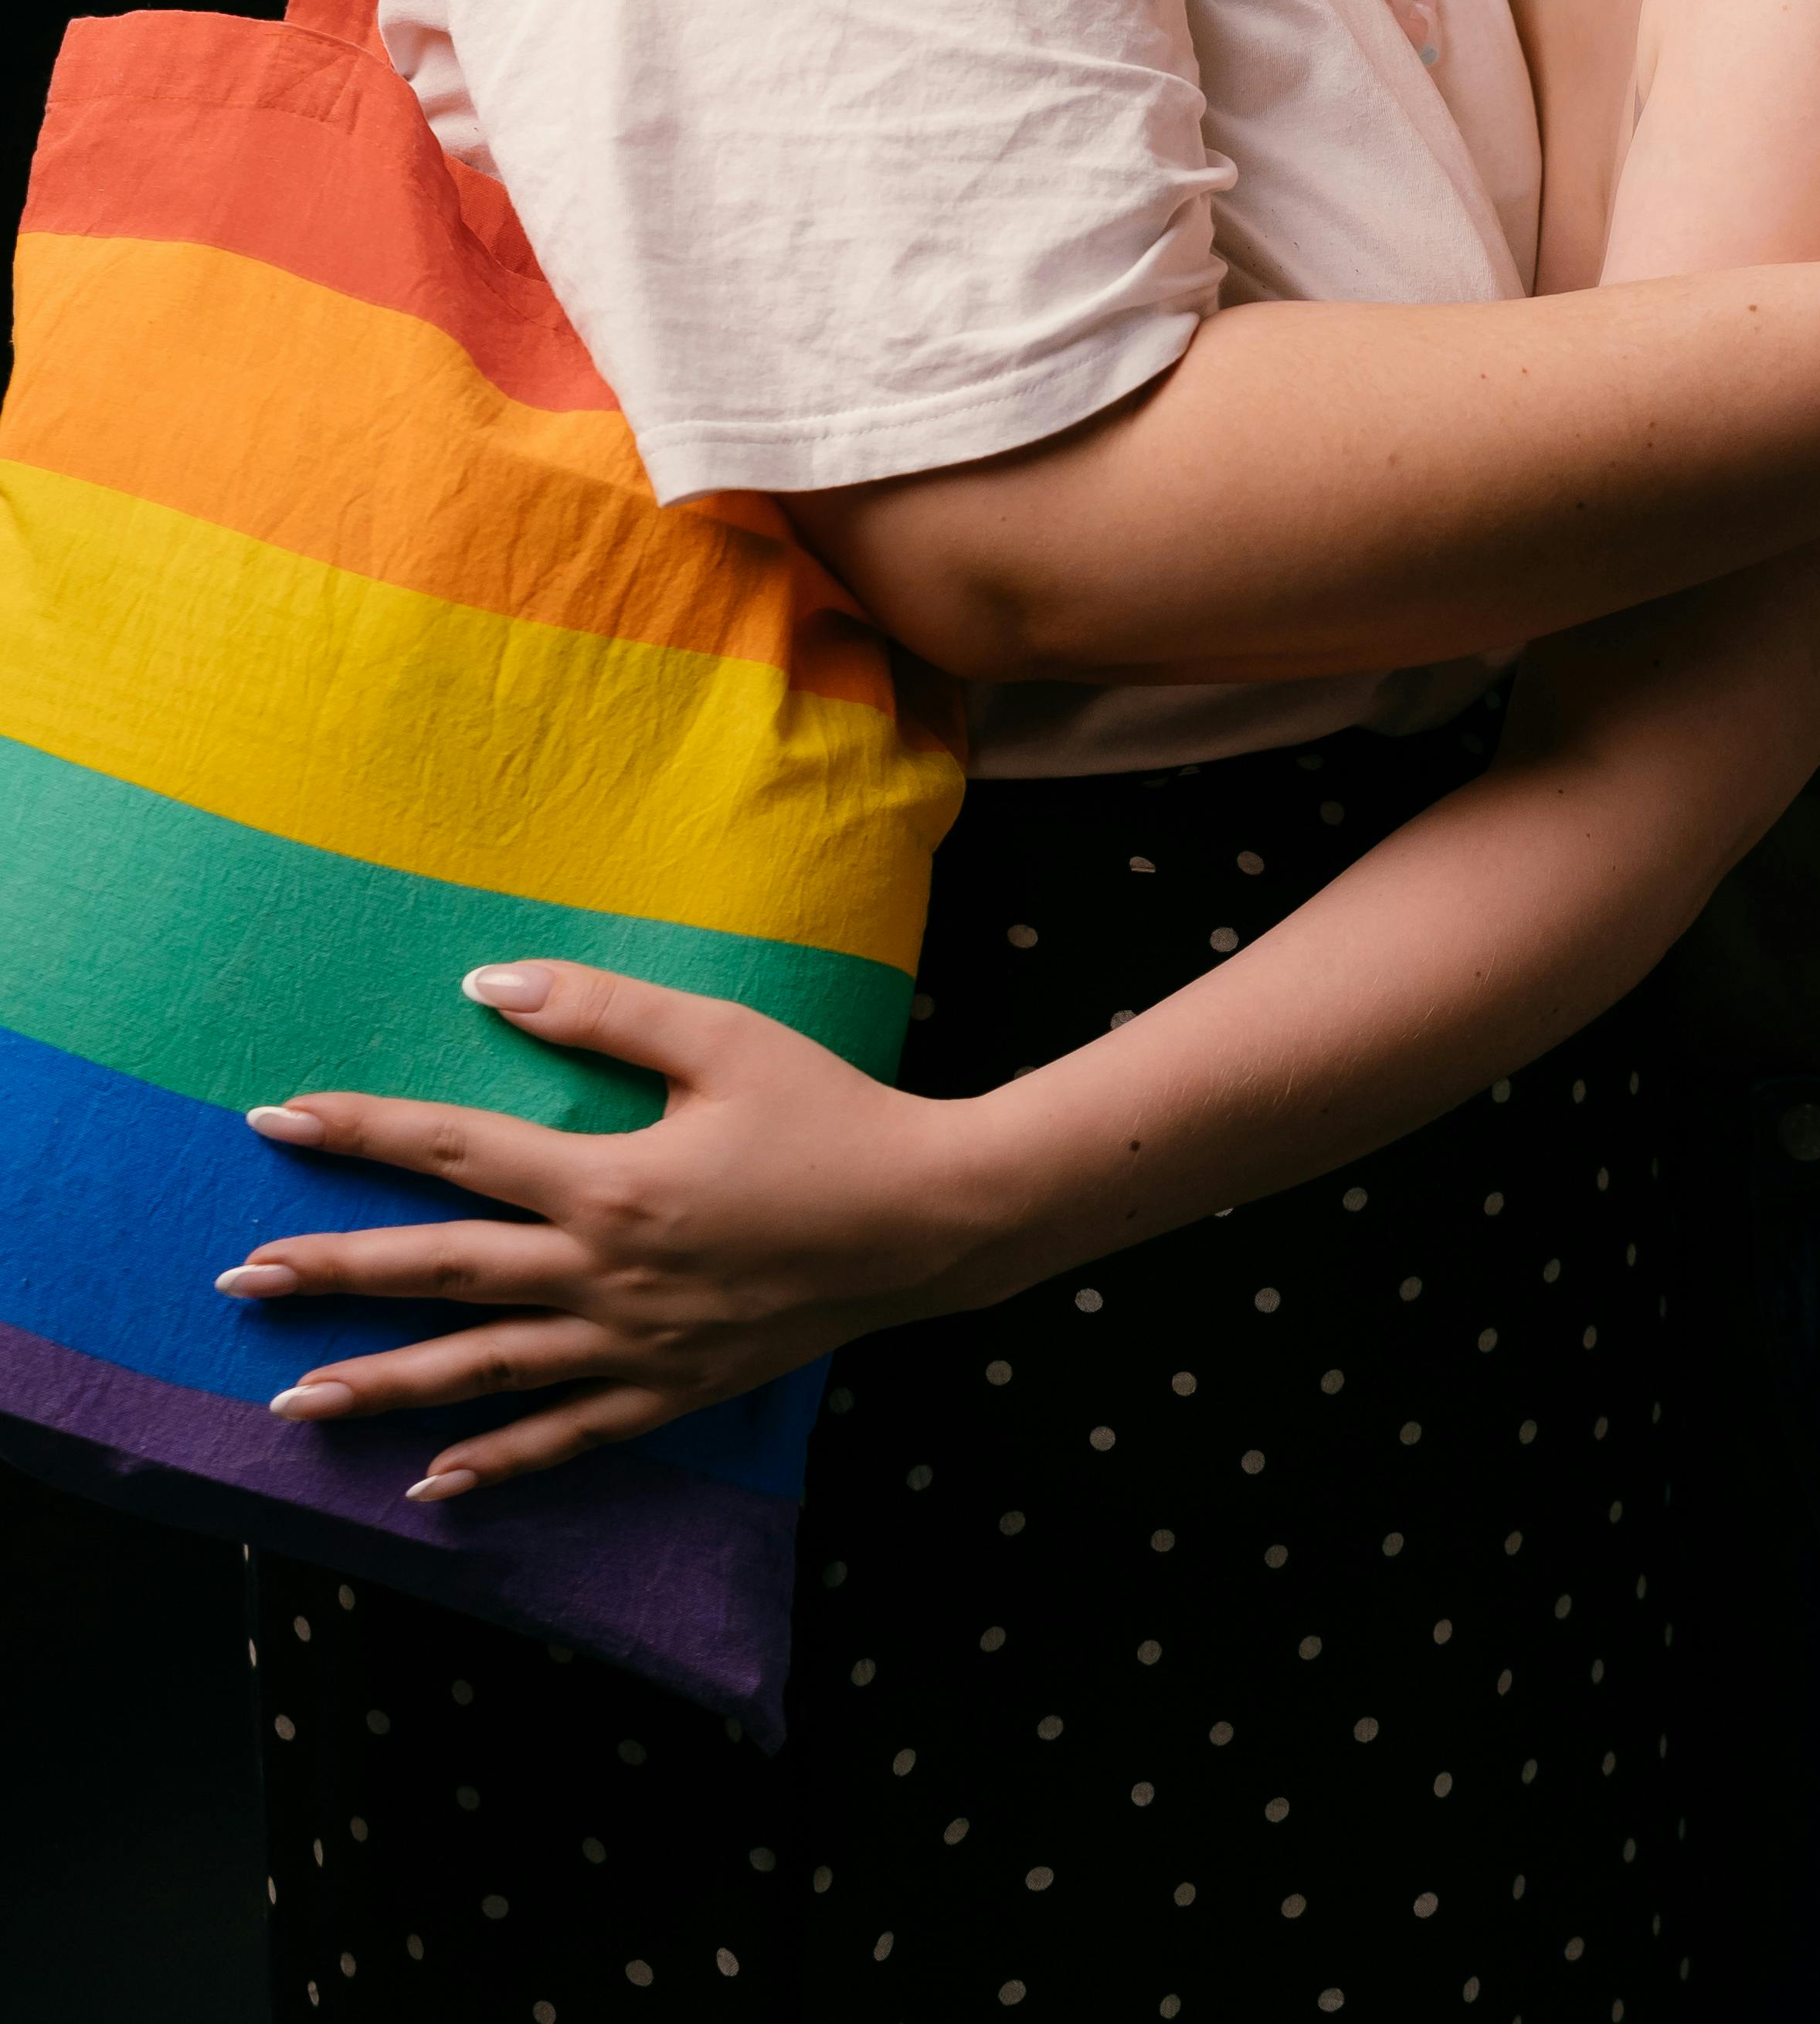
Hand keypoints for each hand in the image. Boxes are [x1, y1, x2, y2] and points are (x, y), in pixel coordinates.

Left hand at [219, 964, 993, 1495]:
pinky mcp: (672, 1391)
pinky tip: (432, 1484)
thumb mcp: (723, 1039)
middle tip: (238, 1281)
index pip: (453, 1152)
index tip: (274, 1123)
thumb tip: (486, 986)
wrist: (929, 1219)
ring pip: (482, 1373)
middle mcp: (604, 1275)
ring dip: (381, 1385)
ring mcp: (634, 1346)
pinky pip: (567, 1438)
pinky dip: (496, 1465)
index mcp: (609, 1182)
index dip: (360, 1132)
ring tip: (292, 1402)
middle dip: (331, 1276)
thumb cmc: (830, 1113)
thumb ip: (603, 1011)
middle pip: (440, 1275)